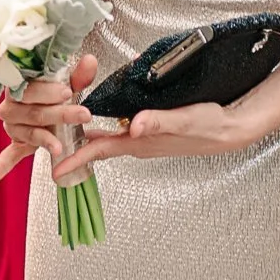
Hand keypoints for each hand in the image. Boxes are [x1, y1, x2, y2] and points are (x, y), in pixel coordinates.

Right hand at [0, 54, 97, 179]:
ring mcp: (13, 125)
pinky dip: (0, 166)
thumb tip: (90, 61)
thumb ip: (78, 74)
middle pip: (32, 113)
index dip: (47, 92)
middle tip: (82, 115)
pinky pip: (8, 155)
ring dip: (44, 140)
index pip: (29, 88)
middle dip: (59, 114)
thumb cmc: (56, 92)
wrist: (51, 105)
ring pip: (27, 132)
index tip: (68, 93)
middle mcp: (11, 105)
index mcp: (20, 85)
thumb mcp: (69, 83)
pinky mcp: (17, 142)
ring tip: (59, 147)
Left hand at [51, 99, 262, 181]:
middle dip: (73, 141)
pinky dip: (107, 121)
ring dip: (88, 132)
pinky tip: (105, 110)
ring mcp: (145, 138)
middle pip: (98, 145)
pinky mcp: (152, 130)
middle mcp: (138, 143)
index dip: (75, 158)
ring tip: (66, 122)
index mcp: (140, 142)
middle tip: (49, 136)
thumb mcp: (184, 119)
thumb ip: (158, 122)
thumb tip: (136, 125)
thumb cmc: (209, 125)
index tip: (53, 170)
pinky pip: (121, 129)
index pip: (99, 152)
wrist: (230, 128)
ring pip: (108, 137)